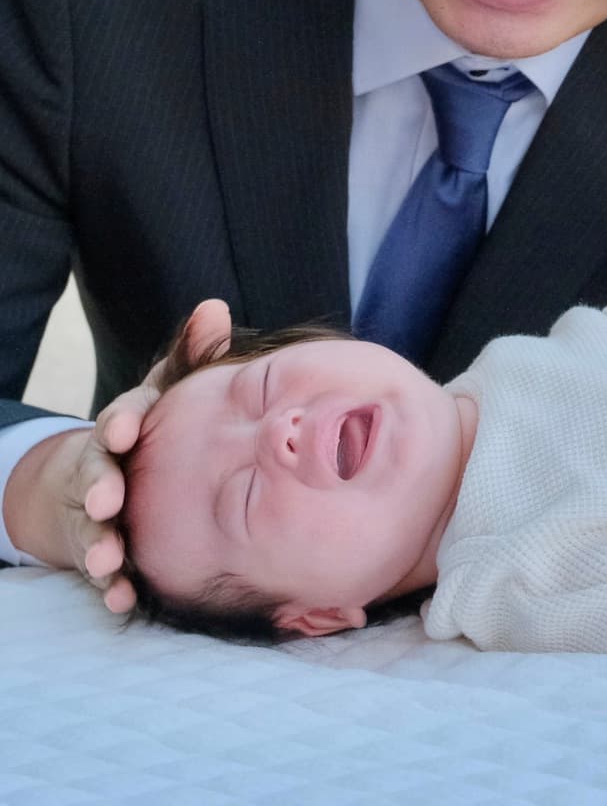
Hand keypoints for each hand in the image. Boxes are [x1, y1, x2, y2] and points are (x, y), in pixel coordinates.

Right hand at [4, 299, 232, 612]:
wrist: (96, 481)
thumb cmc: (148, 429)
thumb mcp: (166, 391)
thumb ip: (190, 354)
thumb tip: (213, 307)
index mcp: (124, 427)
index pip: (119, 418)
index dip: (122, 422)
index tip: (126, 429)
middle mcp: (104, 468)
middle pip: (96, 475)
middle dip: (98, 486)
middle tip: (105, 499)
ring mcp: (98, 512)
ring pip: (93, 527)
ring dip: (99, 543)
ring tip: (109, 560)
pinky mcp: (102, 547)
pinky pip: (104, 570)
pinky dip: (111, 586)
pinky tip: (122, 600)